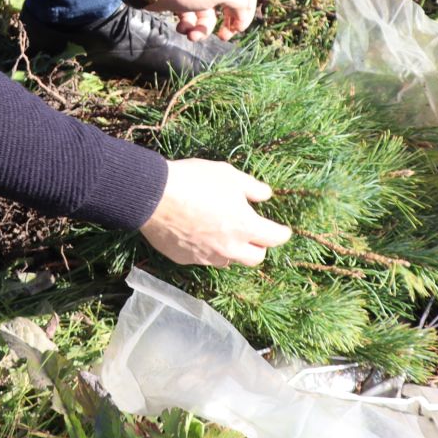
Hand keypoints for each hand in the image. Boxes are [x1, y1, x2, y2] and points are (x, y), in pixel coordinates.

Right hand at [139, 159, 290, 266]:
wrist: (154, 195)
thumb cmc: (195, 181)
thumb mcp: (230, 175)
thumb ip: (253, 188)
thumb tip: (266, 195)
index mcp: (245, 227)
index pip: (275, 238)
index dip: (282, 233)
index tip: (283, 230)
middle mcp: (229, 249)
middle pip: (256, 258)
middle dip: (258, 246)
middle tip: (252, 232)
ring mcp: (207, 257)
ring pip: (229, 261)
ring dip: (231, 250)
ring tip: (222, 232)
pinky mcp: (186, 259)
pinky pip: (203, 258)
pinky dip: (206, 249)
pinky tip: (196, 232)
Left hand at [150, 0, 258, 41]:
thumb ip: (240, 3)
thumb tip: (242, 18)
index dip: (247, 14)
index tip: (239, 28)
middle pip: (231, 10)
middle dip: (227, 27)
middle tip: (223, 37)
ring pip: (209, 20)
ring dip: (201, 31)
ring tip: (191, 35)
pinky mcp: (185, 4)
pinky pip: (193, 21)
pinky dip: (188, 27)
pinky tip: (181, 26)